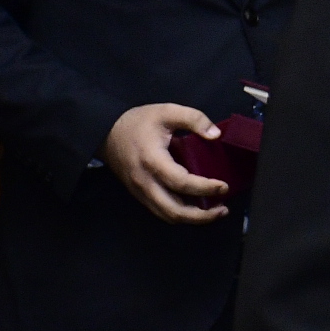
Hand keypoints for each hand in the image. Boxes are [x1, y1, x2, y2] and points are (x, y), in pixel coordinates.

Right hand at [103, 103, 230, 224]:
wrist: (106, 133)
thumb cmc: (138, 122)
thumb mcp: (167, 111)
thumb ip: (194, 119)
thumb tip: (216, 135)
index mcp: (153, 161)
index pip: (181, 183)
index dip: (205, 188)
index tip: (224, 187)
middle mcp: (146, 182)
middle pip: (174, 211)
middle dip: (202, 216)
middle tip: (223, 209)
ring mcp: (140, 192)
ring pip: (167, 215)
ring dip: (192, 219)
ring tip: (214, 212)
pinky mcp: (140, 195)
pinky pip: (161, 211)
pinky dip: (180, 214)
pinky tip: (196, 208)